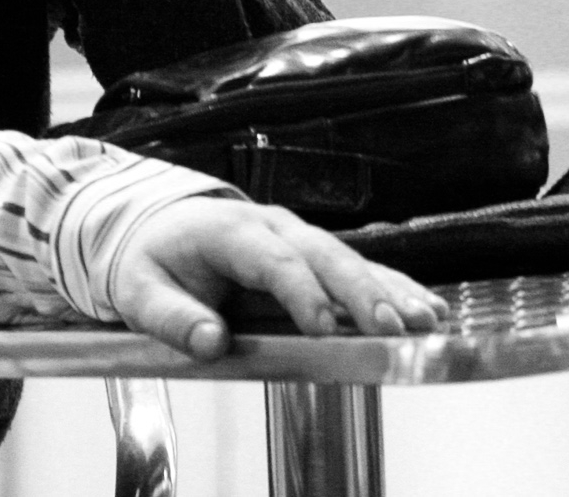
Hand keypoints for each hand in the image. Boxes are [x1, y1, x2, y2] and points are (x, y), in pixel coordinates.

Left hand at [109, 197, 449, 360]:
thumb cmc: (152, 259)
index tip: (324, 326)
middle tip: (391, 326)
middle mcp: (272, 226)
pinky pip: (360, 268)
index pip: (271, 260)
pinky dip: (393, 286)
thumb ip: (172, 318)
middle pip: (324, 255)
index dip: (301, 292)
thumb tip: (209, 342)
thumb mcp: (140, 291)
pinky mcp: (315, 254)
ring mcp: (299, 237)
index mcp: (229, 231)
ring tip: (426, 320)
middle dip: (359, 290)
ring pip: (350, 259)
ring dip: (389, 290)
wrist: (158, 226)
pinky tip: (428, 308)